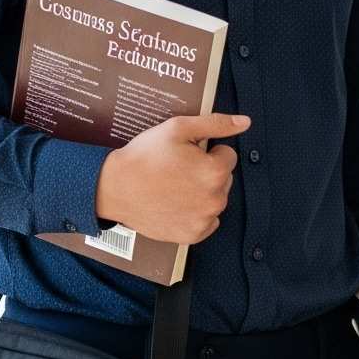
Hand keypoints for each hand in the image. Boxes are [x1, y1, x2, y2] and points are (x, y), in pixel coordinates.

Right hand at [96, 112, 248, 244]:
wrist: (114, 188)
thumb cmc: (145, 157)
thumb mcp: (179, 128)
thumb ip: (216, 124)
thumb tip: (245, 122)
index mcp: (216, 171)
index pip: (228, 156)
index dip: (207, 151)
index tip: (186, 155)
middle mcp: (215, 199)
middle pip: (224, 179)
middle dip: (206, 172)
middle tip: (178, 170)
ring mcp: (204, 220)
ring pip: (215, 199)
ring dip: (202, 192)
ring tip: (173, 187)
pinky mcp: (192, 235)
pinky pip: (207, 221)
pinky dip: (196, 214)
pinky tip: (175, 205)